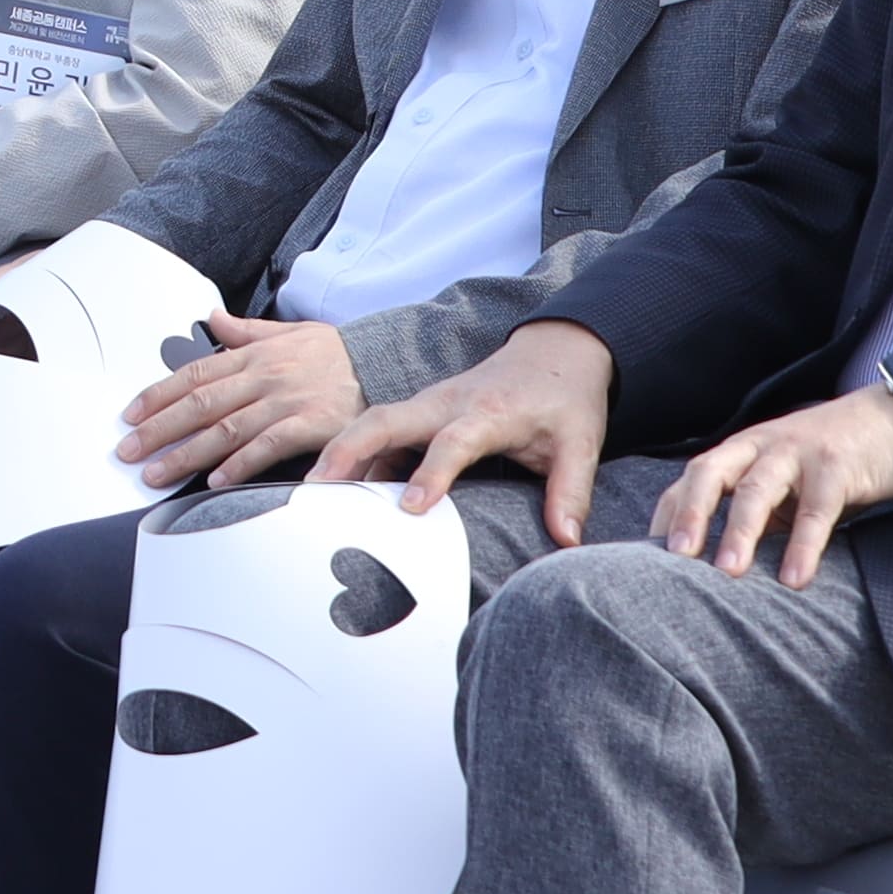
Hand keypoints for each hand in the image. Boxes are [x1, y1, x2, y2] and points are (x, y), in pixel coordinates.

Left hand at [117, 310, 364, 485]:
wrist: (387, 363)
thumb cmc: (337, 354)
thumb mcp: (289, 332)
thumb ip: (247, 330)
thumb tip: (213, 316)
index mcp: (253, 355)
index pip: (193, 375)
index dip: (157, 396)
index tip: (130, 416)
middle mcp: (263, 376)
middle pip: (199, 404)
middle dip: (158, 429)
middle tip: (128, 451)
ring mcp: (286, 400)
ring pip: (225, 428)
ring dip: (186, 454)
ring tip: (157, 474)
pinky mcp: (311, 424)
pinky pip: (267, 445)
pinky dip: (239, 463)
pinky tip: (216, 480)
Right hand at [319, 321, 620, 558]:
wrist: (555, 352)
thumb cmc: (565, 399)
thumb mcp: (581, 444)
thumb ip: (571, 492)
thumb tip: (567, 541)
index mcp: (488, 412)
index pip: (452, 442)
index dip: (431, 474)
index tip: (410, 509)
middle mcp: (447, 403)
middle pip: (386, 419)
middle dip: (349, 450)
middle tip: (318, 488)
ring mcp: (429, 404)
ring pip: (373, 421)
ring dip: (341, 451)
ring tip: (311, 491)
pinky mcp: (421, 411)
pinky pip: (381, 431)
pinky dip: (356, 455)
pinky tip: (339, 488)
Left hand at [649, 385, 892, 586]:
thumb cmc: (828, 463)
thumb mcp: (783, 484)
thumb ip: (754, 513)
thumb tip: (717, 567)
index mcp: (739, 452)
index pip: (690, 480)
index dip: (668, 515)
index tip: (646, 559)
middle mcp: (758, 446)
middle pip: (710, 473)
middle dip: (689, 513)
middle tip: (674, 559)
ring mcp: (797, 452)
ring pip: (757, 489)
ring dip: (739, 531)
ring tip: (727, 573)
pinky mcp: (838, 465)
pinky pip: (817, 509)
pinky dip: (804, 545)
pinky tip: (794, 579)